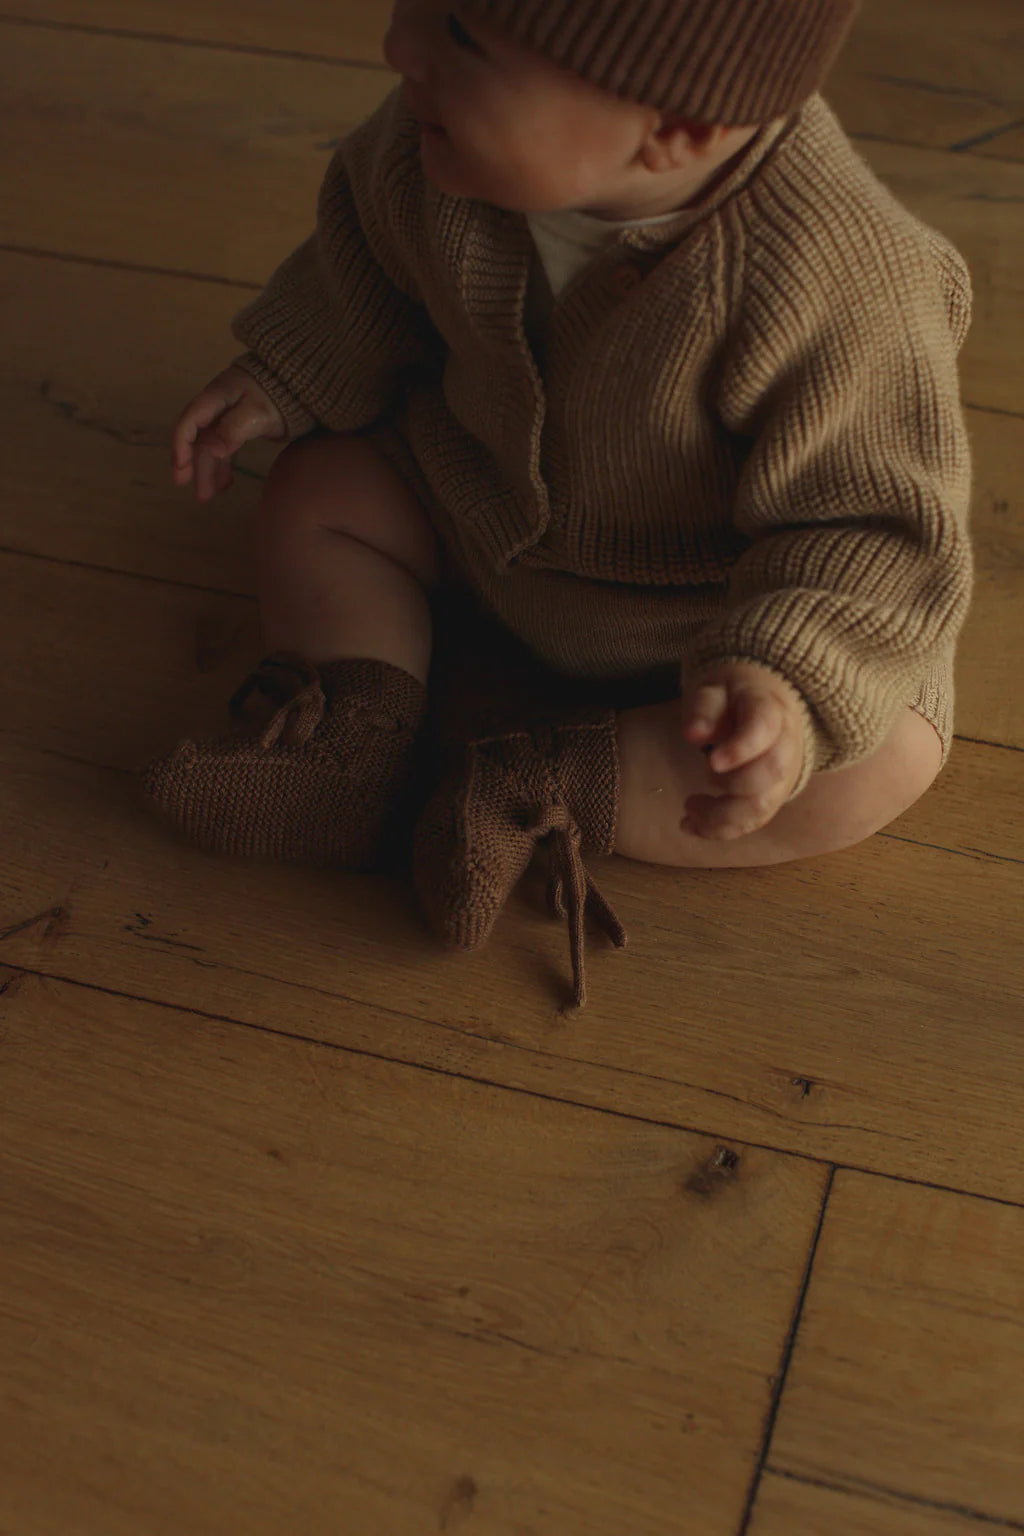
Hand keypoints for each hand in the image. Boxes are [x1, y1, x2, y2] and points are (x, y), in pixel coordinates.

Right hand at [171, 365, 285, 501]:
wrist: (298, 384)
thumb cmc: (278, 396)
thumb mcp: (258, 413)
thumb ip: (234, 429)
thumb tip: (211, 450)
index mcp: (216, 397)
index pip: (190, 422)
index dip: (181, 445)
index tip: (180, 469)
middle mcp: (215, 406)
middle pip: (199, 438)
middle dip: (196, 467)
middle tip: (199, 495)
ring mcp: (225, 415)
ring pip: (211, 445)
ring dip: (209, 470)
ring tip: (209, 496)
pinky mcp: (237, 425)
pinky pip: (224, 447)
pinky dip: (223, 465)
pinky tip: (225, 483)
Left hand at [680, 661, 806, 838]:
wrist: (769, 708)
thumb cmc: (734, 699)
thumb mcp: (715, 689)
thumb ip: (705, 708)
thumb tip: (694, 734)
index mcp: (770, 710)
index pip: (764, 728)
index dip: (742, 747)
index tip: (712, 761)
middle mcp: (785, 745)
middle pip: (771, 772)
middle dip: (733, 783)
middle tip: (704, 773)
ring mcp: (782, 776)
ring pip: (763, 805)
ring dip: (723, 817)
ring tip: (688, 812)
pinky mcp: (771, 798)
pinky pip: (753, 821)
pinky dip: (722, 830)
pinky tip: (692, 826)